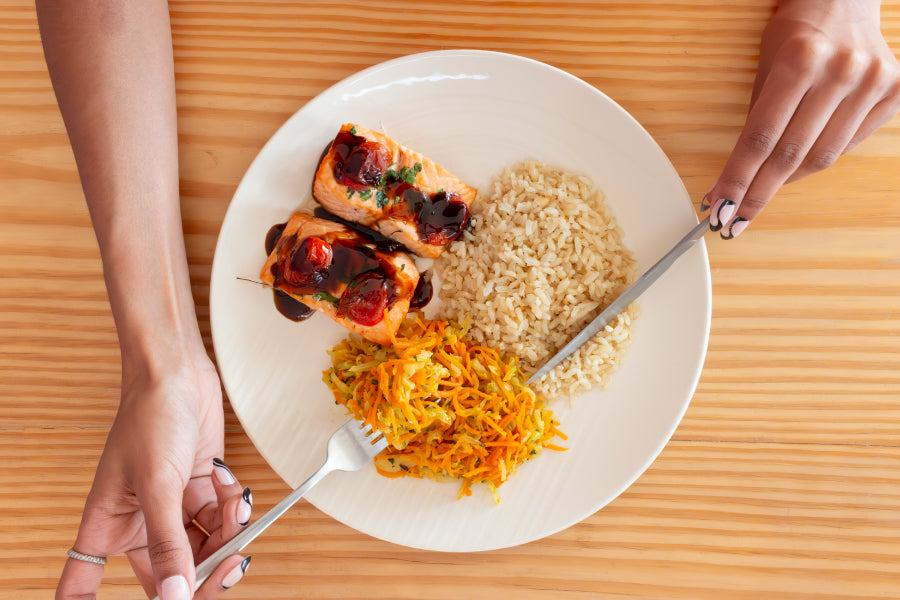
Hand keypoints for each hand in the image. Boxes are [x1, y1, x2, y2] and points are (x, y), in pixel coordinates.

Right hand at [57, 355, 252, 598]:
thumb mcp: (158, 485)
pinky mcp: (200, 493)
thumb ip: (168, 544)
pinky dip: (232, 507)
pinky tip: (227, 482)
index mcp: (109, 527)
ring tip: (231, 503)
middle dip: (205, 573)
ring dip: (228, 532)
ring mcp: (173, 509)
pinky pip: (222, 521)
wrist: (179, 373)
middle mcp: (140, 524)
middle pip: (172, 577)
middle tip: (231, 563)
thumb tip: (174, 598)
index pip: (88, 584)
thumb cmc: (150, 417)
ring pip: (205, 550)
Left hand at [703, 0, 899, 238]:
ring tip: (759, 196)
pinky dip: (817, 160)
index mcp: (800, 58)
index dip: (738, 178)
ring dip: (785, 183)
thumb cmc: (797, 33)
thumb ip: (759, 116)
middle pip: (790, 154)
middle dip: (757, 194)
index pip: (760, 136)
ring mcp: (871, 82)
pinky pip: (847, 146)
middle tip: (732, 220)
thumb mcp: (766, 64)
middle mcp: (840, 70)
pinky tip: (796, 167)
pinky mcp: (894, 93)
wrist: (846, 0)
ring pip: (821, 157)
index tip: (720, 207)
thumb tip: (740, 177)